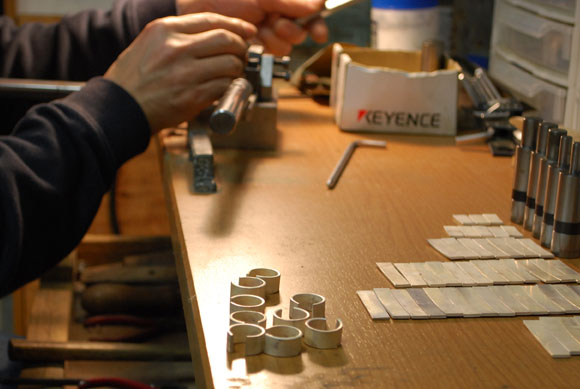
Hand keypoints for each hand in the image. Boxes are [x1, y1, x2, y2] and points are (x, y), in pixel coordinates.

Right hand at [104, 13, 255, 131]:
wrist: (119, 108)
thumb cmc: (132, 79)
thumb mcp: (149, 44)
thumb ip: (179, 36)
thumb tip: (215, 34)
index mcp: (164, 29)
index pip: (211, 19)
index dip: (235, 25)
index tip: (247, 31)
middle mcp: (176, 48)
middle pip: (225, 40)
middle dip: (240, 48)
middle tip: (241, 55)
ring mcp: (185, 73)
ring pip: (230, 64)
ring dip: (236, 70)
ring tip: (231, 75)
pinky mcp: (193, 96)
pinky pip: (224, 86)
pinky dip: (229, 88)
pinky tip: (223, 89)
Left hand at [176, 0, 327, 54]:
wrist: (194, 5)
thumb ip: (288, 1)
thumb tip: (316, 6)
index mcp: (281, 1)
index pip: (310, 12)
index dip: (317, 24)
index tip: (318, 33)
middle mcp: (276, 16)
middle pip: (300, 32)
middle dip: (292, 30)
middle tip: (277, 24)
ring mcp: (265, 33)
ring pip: (285, 45)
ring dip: (275, 40)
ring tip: (261, 30)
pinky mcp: (253, 49)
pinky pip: (268, 55)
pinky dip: (263, 49)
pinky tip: (253, 41)